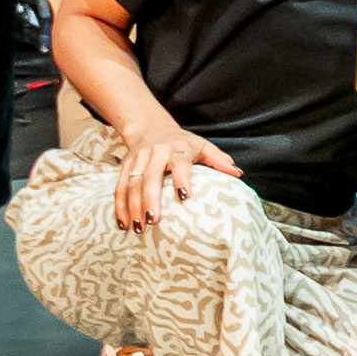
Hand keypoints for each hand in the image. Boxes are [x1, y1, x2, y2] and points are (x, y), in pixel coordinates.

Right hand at [109, 114, 232, 236]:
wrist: (150, 127)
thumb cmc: (182, 143)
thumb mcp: (202, 146)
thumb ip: (218, 159)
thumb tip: (237, 173)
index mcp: (177, 148)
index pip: (180, 162)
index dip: (181, 178)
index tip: (184, 196)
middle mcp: (155, 153)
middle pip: (150, 177)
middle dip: (150, 200)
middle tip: (153, 221)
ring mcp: (138, 160)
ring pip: (132, 184)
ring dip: (133, 207)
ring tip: (139, 228)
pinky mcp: (125, 166)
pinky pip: (119, 187)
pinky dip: (120, 206)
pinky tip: (123, 224)